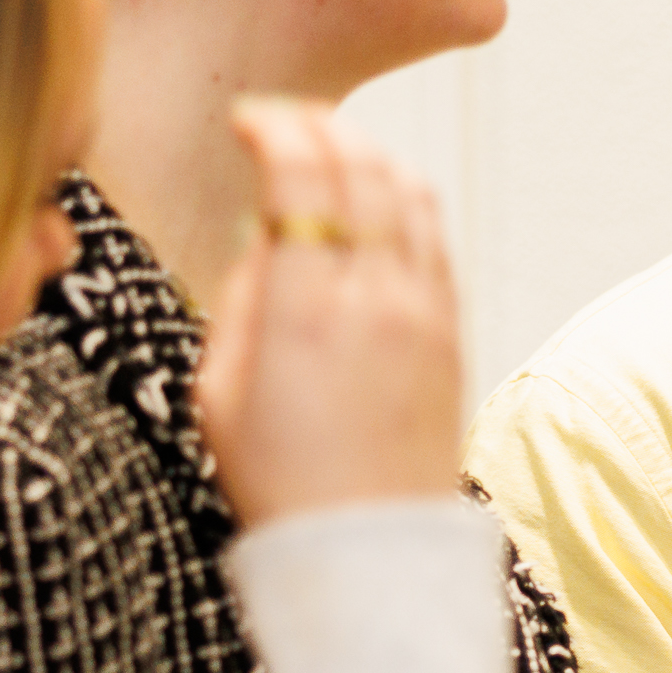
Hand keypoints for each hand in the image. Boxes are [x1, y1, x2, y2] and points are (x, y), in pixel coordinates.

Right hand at [193, 99, 464, 524]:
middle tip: (283, 119)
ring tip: (330, 147)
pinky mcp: (454, 334)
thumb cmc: (277, 481)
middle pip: (362, 171)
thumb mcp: (217, 391)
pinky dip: (405, 198)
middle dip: (320, 128)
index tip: (246, 120)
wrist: (368, 553)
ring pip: (410, 195)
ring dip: (369, 155)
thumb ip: (240, 297)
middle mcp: (376, 301)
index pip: (302, 180)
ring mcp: (426, 314)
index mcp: (304, 314)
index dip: (275, 130)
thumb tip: (266, 232)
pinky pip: (436, 238)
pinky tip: (377, 198)